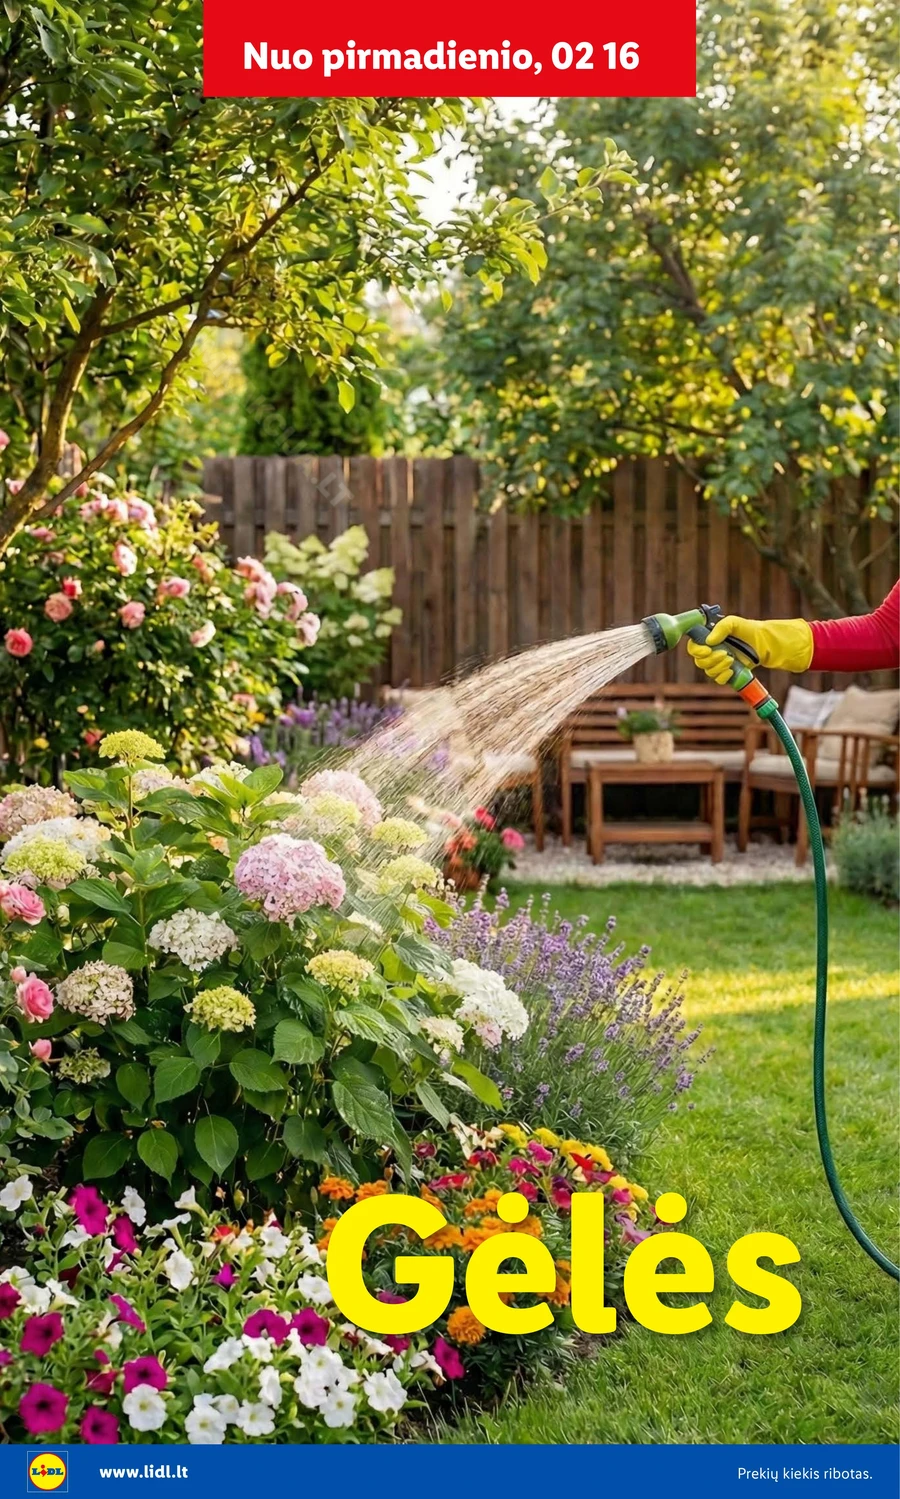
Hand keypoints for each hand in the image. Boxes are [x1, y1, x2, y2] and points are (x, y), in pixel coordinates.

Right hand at [687, 615, 813, 681]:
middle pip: (699, 662)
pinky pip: (718, 679)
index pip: (692, 647)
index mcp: (708, 639)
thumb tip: (709, 641)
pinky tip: (731, 671)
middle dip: (712, 659)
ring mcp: (718, 663)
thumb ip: (721, 628)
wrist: (763, 643)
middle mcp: (710, 652)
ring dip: (719, 667)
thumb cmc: (747, 630)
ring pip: (708, 671)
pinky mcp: (726, 673)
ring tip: (732, 659)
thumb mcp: (734, 623)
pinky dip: (723, 676)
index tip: (708, 649)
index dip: (697, 650)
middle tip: (726, 653)